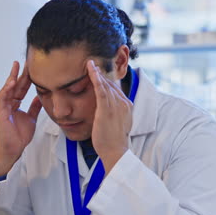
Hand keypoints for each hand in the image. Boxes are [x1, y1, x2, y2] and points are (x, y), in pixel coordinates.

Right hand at [0, 61, 41, 177]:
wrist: (14, 148)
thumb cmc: (20, 135)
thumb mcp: (31, 117)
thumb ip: (34, 107)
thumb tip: (40, 96)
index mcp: (15, 104)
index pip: (22, 87)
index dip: (28, 77)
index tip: (34, 67)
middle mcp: (9, 103)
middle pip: (15, 85)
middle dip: (21, 73)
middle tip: (26, 61)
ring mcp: (3, 106)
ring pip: (7, 88)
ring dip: (12, 77)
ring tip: (17, 66)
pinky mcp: (0, 112)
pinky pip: (2, 98)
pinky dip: (6, 90)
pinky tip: (11, 82)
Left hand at [87, 60, 132, 174]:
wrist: (115, 151)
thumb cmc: (113, 140)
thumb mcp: (116, 124)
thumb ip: (114, 114)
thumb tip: (108, 111)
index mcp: (127, 105)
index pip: (115, 88)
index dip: (106, 80)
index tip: (97, 72)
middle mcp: (123, 103)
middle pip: (111, 84)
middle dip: (101, 74)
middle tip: (90, 63)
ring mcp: (116, 105)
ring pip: (106, 84)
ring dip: (97, 72)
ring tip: (89, 63)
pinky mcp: (106, 109)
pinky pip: (100, 89)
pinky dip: (95, 77)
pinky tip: (90, 69)